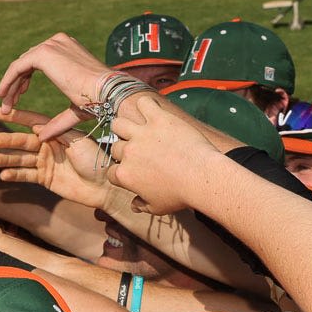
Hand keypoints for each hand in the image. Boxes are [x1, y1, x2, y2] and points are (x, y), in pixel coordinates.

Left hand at [0, 33, 117, 139]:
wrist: (107, 92)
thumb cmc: (99, 101)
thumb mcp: (75, 110)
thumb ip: (58, 121)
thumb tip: (43, 136)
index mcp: (68, 49)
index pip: (39, 60)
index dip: (25, 78)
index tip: (19, 96)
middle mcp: (59, 42)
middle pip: (28, 61)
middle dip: (16, 83)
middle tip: (9, 103)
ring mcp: (51, 45)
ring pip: (21, 65)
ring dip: (11, 85)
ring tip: (7, 105)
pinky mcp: (44, 53)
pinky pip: (18, 67)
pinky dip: (8, 81)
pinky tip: (4, 96)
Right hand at [0, 107, 110, 210]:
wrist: (105, 186)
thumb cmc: (96, 160)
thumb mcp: (77, 142)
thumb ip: (56, 133)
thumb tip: (34, 125)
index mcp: (57, 133)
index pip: (33, 122)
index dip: (17, 118)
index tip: (1, 112)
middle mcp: (49, 146)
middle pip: (23, 142)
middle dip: (8, 141)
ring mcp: (46, 163)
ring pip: (21, 159)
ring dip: (7, 159)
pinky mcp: (45, 179)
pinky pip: (27, 175)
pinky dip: (15, 175)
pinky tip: (4, 175)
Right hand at [104, 91, 222, 216]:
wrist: (201, 177)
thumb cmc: (180, 195)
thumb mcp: (157, 207)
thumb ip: (142, 205)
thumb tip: (134, 205)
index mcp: (125, 175)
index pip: (111, 172)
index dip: (120, 172)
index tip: (130, 172)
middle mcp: (128, 152)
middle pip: (115, 147)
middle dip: (123, 150)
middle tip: (137, 152)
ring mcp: (142, 133)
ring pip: (119, 123)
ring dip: (124, 127)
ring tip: (135, 129)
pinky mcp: (158, 118)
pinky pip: (144, 103)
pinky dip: (146, 105)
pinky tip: (151, 111)